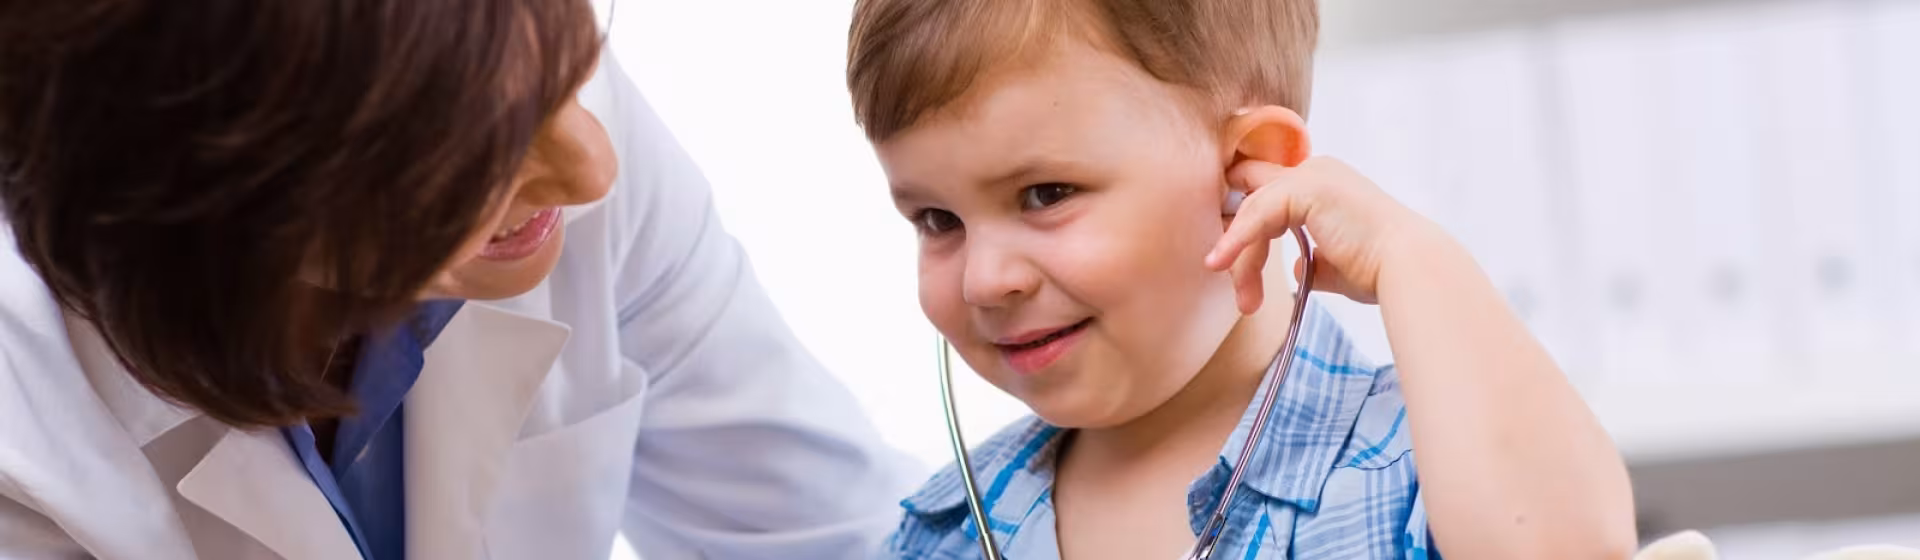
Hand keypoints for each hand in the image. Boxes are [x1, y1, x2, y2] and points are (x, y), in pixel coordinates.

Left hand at [1204, 156, 1443, 312]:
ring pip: (1252, 211)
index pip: (1267, 196)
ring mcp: (1312, 175)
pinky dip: (1237, 241)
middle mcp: (1317, 171)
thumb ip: (1311, 260)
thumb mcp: (1335, 264)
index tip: (1227, 264)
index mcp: (1325, 184)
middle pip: (1252, 200)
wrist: (1407, 270)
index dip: (1242, 225)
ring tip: (1245, 300)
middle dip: (1235, 242)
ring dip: (1241, 257)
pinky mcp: (1306, 188)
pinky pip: (1256, 214)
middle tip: (1238, 290)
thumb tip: (1291, 268)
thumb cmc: (1380, 271)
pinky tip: (1222, 264)